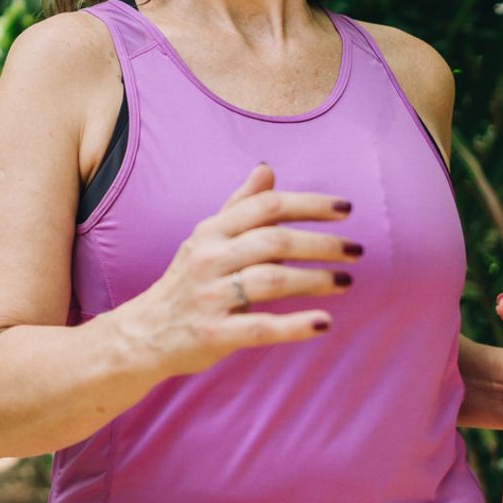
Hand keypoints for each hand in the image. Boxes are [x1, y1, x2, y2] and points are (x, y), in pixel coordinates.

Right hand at [121, 164, 358, 377]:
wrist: (145, 333)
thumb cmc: (187, 281)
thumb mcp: (207, 238)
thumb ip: (239, 205)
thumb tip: (267, 168)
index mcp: (211, 231)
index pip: (265, 206)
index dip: (308, 205)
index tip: (345, 210)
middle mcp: (209, 258)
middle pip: (274, 241)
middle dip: (321, 244)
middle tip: (356, 251)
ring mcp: (210, 296)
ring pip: (272, 281)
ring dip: (315, 280)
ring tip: (346, 281)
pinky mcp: (214, 333)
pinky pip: (261, 327)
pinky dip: (296, 325)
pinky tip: (325, 322)